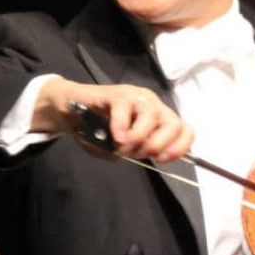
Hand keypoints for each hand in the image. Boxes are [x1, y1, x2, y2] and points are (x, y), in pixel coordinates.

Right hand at [35, 78, 193, 162]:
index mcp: (157, 117)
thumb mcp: (119, 148)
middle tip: (136, 153)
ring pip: (151, 115)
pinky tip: (115, 136)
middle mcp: (151, 104)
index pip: (184, 129)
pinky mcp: (114, 93)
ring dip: (138, 137)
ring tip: (121, 146)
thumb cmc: (96, 129)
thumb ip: (133, 151)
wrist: (70, 109)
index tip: (161, 160)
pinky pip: (125, 107)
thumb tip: (143, 155)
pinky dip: (122, 126)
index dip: (179, 147)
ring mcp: (134, 96)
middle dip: (158, 144)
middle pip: (173, 122)